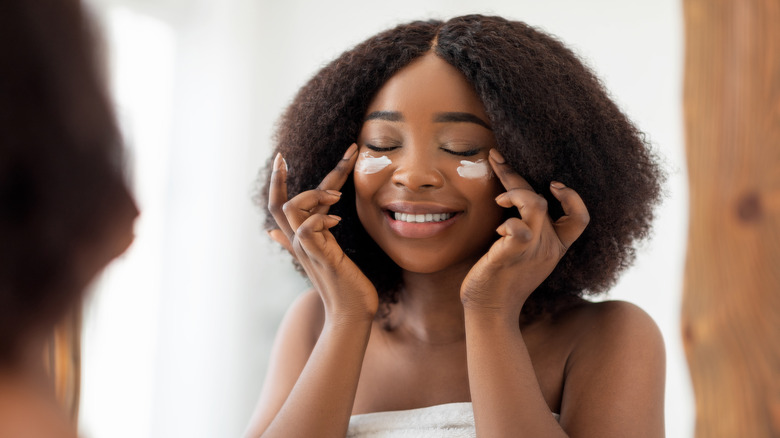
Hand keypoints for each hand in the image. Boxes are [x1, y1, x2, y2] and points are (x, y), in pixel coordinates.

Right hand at [268, 144, 378, 320]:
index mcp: (302, 237)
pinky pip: (307, 231)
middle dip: (282, 177)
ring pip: (291, 211)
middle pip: (278, 204)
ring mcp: (308, 250)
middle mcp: (300, 242)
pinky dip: (320, 219)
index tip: (280, 157)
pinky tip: (336, 219)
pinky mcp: (320, 257)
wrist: (350, 314)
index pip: (281, 204)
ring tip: (337, 197)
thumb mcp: (321, 257)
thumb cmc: (342, 286)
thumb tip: (273, 231)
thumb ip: (298, 241)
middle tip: (289, 156)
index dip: (279, 181)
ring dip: (312, 196)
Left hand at [460, 149, 589, 318]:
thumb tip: (513, 197)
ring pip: (537, 207)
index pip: (580, 218)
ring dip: (515, 194)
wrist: (490, 310)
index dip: (573, 197)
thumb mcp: (522, 250)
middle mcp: (548, 247)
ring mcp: (531, 251)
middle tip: (496, 157)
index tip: (552, 183)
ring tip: (498, 199)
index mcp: (554, 246)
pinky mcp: (511, 256)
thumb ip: (525, 226)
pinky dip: (508, 223)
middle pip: (546, 201)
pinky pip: (519, 231)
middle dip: (516, 174)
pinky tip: (498, 230)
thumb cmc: (502, 278)